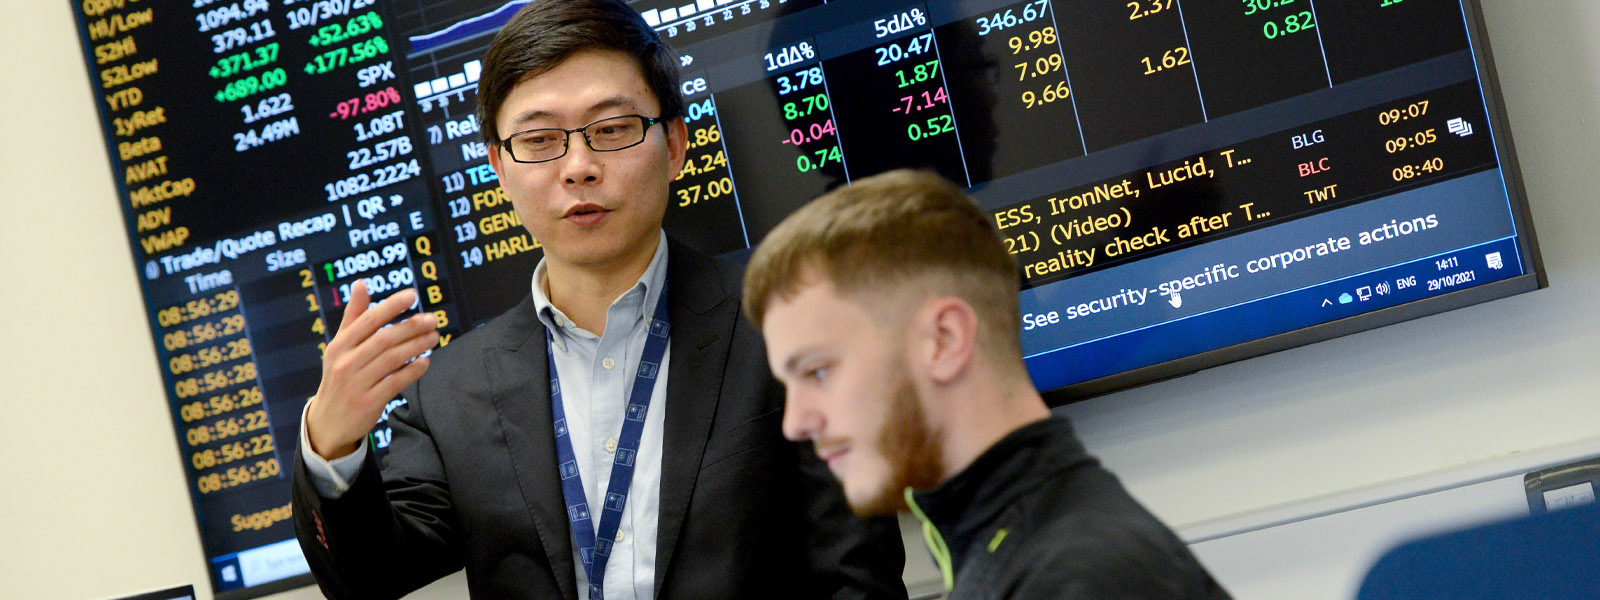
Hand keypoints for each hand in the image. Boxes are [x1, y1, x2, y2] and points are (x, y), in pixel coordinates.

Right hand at [307, 281, 438, 459]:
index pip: (368, 320)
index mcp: (339, 345)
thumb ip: (354, 316)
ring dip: (417, 346)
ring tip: (434, 337)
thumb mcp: (341, 347)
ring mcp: (356, 384)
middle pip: (384, 339)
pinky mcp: (368, 403)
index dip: (392, 306)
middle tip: (432, 319)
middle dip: (411, 327)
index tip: (413, 295)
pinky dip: (413, 371)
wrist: (328, 421)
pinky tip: (426, 362)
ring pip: (393, 359)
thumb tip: (361, 284)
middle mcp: (345, 363)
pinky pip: (396, 382)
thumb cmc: (339, 377)